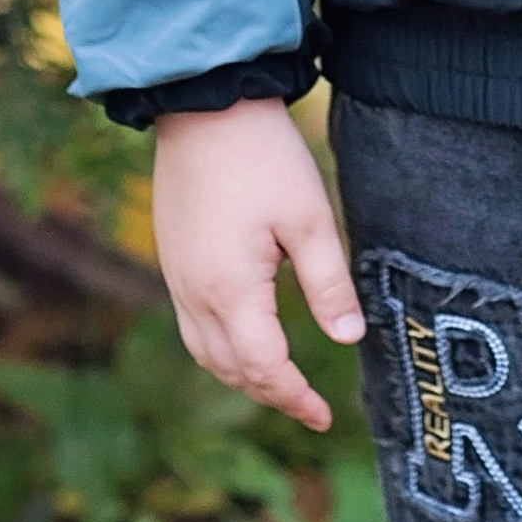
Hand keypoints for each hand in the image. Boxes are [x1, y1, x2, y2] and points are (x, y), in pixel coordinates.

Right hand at [153, 97, 364, 433]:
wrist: (202, 105)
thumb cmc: (262, 157)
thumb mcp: (309, 218)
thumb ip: (328, 285)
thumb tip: (349, 340)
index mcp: (231, 290)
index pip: (264, 367)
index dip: (295, 397)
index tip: (325, 416)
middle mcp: (195, 293)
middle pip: (230, 369)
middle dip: (270, 393)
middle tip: (309, 406)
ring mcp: (176, 276)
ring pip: (205, 352)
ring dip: (241, 376)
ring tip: (279, 382)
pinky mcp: (172, 257)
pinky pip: (192, 325)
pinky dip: (220, 348)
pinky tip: (244, 338)